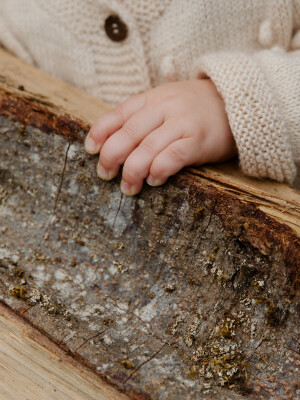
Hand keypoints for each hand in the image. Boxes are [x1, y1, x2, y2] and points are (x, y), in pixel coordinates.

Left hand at [84, 79, 236, 195]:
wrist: (236, 102)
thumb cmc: (194, 109)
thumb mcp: (166, 103)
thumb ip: (143, 117)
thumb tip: (114, 142)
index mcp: (152, 98)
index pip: (119, 113)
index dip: (100, 132)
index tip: (90, 150)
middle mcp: (164, 108)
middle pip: (129, 132)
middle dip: (111, 155)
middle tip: (104, 174)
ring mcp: (182, 123)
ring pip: (148, 147)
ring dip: (132, 170)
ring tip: (127, 187)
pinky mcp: (199, 140)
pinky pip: (174, 155)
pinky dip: (159, 169)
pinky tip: (153, 181)